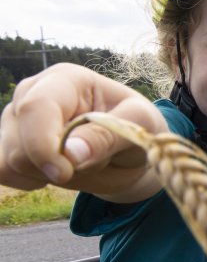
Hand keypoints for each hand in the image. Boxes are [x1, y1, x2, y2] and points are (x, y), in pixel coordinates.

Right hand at [0, 63, 165, 198]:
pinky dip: (31, 182)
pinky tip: (56, 172)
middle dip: (56, 166)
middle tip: (94, 160)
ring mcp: (15, 119)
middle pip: (19, 142)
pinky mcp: (8, 143)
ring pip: (10, 161)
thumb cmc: (136, 128)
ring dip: (49, 175)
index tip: (64, 172)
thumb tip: (70, 155)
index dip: (43, 144)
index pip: (36, 106)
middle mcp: (32, 93)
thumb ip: (106, 137)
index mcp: (66, 79)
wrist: (128, 150)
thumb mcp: (138, 126)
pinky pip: (3, 173)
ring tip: (80, 163)